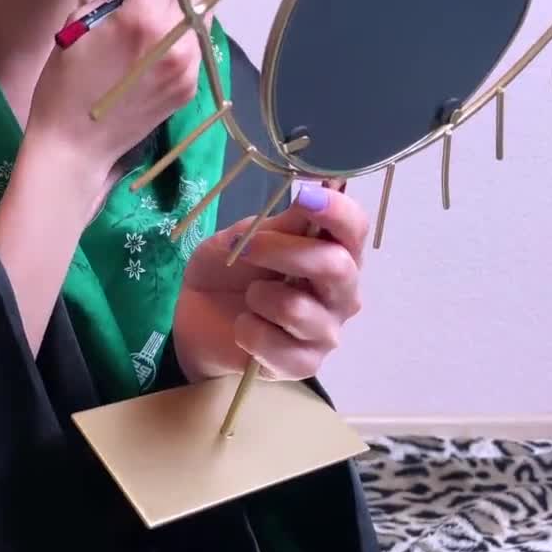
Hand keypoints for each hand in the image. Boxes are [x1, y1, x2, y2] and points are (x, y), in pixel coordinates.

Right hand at [25, 0, 214, 182]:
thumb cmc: (64, 86)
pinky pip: (198, 39)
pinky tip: (182, 12)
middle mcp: (174, 38)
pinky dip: (192, 20)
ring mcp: (188, 63)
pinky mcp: (191, 83)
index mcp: (141, 18)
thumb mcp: (79, 28)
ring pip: (202, 9)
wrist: (77, 148)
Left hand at [172, 183, 369, 382]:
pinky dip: (248, 330)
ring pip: (298, 308)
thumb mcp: (245, 236)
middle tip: (247, 248)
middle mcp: (341, 292)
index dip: (336, 210)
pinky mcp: (304, 365)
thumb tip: (314, 187)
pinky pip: (278, 345)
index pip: (354, 229)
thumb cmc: (229, 271)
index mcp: (334, 252)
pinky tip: (243, 327)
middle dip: (285, 251)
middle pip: (336, 266)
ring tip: (248, 297)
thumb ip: (281, 223)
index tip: (306, 196)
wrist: (197, 318)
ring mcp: (326, 331)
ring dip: (259, 296)